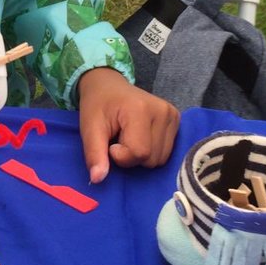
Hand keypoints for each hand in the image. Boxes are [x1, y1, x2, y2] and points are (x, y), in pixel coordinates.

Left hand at [77, 67, 178, 181]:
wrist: (108, 85)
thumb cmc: (97, 106)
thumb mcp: (89, 128)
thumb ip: (94, 153)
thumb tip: (98, 179)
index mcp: (141, 109)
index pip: (139, 152)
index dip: (121, 156)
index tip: (110, 144)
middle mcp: (163, 111)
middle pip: (151, 159)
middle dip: (131, 157)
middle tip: (119, 139)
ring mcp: (172, 114)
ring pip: (160, 159)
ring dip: (142, 156)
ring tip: (129, 137)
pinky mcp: (176, 119)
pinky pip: (166, 152)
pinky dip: (151, 151)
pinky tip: (141, 136)